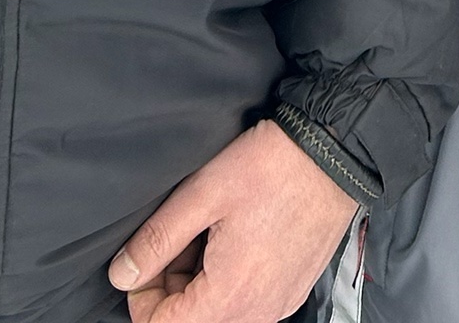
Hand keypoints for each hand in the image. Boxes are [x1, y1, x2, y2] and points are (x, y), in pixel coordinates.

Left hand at [109, 119, 358, 322]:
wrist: (337, 152)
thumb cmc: (271, 167)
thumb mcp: (203, 194)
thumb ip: (156, 240)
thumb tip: (121, 275)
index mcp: (230, 294)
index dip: (142, 296)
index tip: (148, 257)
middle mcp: (259, 312)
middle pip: (193, 322)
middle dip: (173, 287)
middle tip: (181, 237)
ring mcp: (281, 304)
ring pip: (220, 313)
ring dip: (201, 284)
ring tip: (210, 233)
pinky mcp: (295, 290)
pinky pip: (249, 303)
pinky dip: (231, 281)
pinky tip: (237, 239)